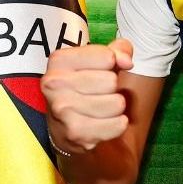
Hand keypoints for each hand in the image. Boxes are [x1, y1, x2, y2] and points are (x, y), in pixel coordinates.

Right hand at [40, 39, 133, 153]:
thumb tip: (126, 61)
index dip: (111, 65)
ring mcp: (63, 110)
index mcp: (59, 60)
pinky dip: (117, 125)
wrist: (62, 129)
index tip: (100, 71)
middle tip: (98, 93)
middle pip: (111, 81)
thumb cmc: (83, 88)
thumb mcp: (96, 61)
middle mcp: (55, 83)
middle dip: (112, 88)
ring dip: (115, 107)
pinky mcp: (76, 133)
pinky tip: (102, 123)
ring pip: (117, 103)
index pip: (107, 56)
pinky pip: (118, 124)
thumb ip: (117, 50)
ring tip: (100, 109)